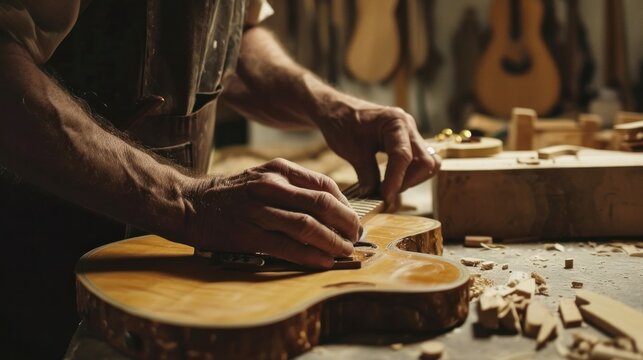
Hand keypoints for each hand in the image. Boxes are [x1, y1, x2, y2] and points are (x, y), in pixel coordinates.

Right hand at [184, 158, 360, 268]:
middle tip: (355, 237)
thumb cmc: (231, 193)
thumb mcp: (262, 176)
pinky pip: (287, 247)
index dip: (345, 204)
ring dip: (332, 242)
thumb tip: (329, 206)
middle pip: (321, 204)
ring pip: (307, 226)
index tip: (353, 219)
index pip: (324, 184)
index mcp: (278, 171)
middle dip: (345, 223)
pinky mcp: (248, 235)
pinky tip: (323, 262)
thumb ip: (292, 186)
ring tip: (345, 252)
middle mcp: (270, 187)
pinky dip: (310, 256)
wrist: (189, 203)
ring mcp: (258, 211)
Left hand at [317, 98, 440, 207]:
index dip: (396, 181)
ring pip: (427, 163)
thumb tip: (378, 199)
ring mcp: (410, 134)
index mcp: (395, 122)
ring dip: (411, 180)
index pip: (403, 157)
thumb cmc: (341, 124)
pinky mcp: (408, 142)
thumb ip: (367, 175)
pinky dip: (409, 174)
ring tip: (389, 187)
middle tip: (387, 193)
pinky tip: (392, 181)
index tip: (385, 199)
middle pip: (425, 162)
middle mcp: (408, 126)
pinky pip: (419, 161)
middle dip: (408, 182)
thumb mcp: (352, 151)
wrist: (336, 109)